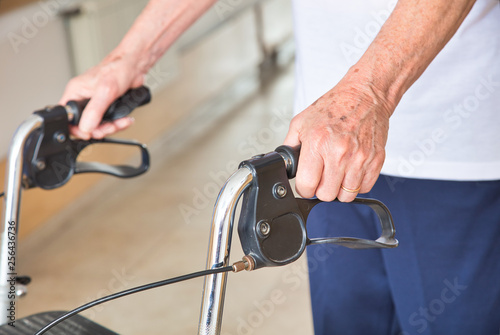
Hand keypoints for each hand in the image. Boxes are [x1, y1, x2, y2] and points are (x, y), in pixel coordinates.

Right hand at [59, 53, 144, 138]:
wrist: (135, 66)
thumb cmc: (118, 69)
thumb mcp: (105, 91)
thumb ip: (95, 110)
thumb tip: (86, 127)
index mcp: (76, 92)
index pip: (67, 117)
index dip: (76, 128)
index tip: (89, 132)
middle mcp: (84, 98)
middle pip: (85, 125)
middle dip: (99, 129)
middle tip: (110, 127)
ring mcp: (96, 104)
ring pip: (99, 125)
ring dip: (112, 127)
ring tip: (122, 122)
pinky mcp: (108, 107)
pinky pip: (110, 122)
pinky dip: (119, 123)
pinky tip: (125, 120)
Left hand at [284, 71, 392, 201]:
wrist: (364, 95)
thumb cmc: (334, 107)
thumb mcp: (301, 122)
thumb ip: (290, 146)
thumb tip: (285, 165)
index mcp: (318, 143)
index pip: (307, 185)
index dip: (304, 188)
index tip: (306, 183)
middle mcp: (339, 152)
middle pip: (326, 195)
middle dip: (321, 189)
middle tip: (321, 177)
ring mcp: (359, 158)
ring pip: (346, 196)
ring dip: (339, 189)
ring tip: (336, 174)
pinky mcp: (375, 160)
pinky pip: (364, 188)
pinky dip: (356, 184)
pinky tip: (350, 171)